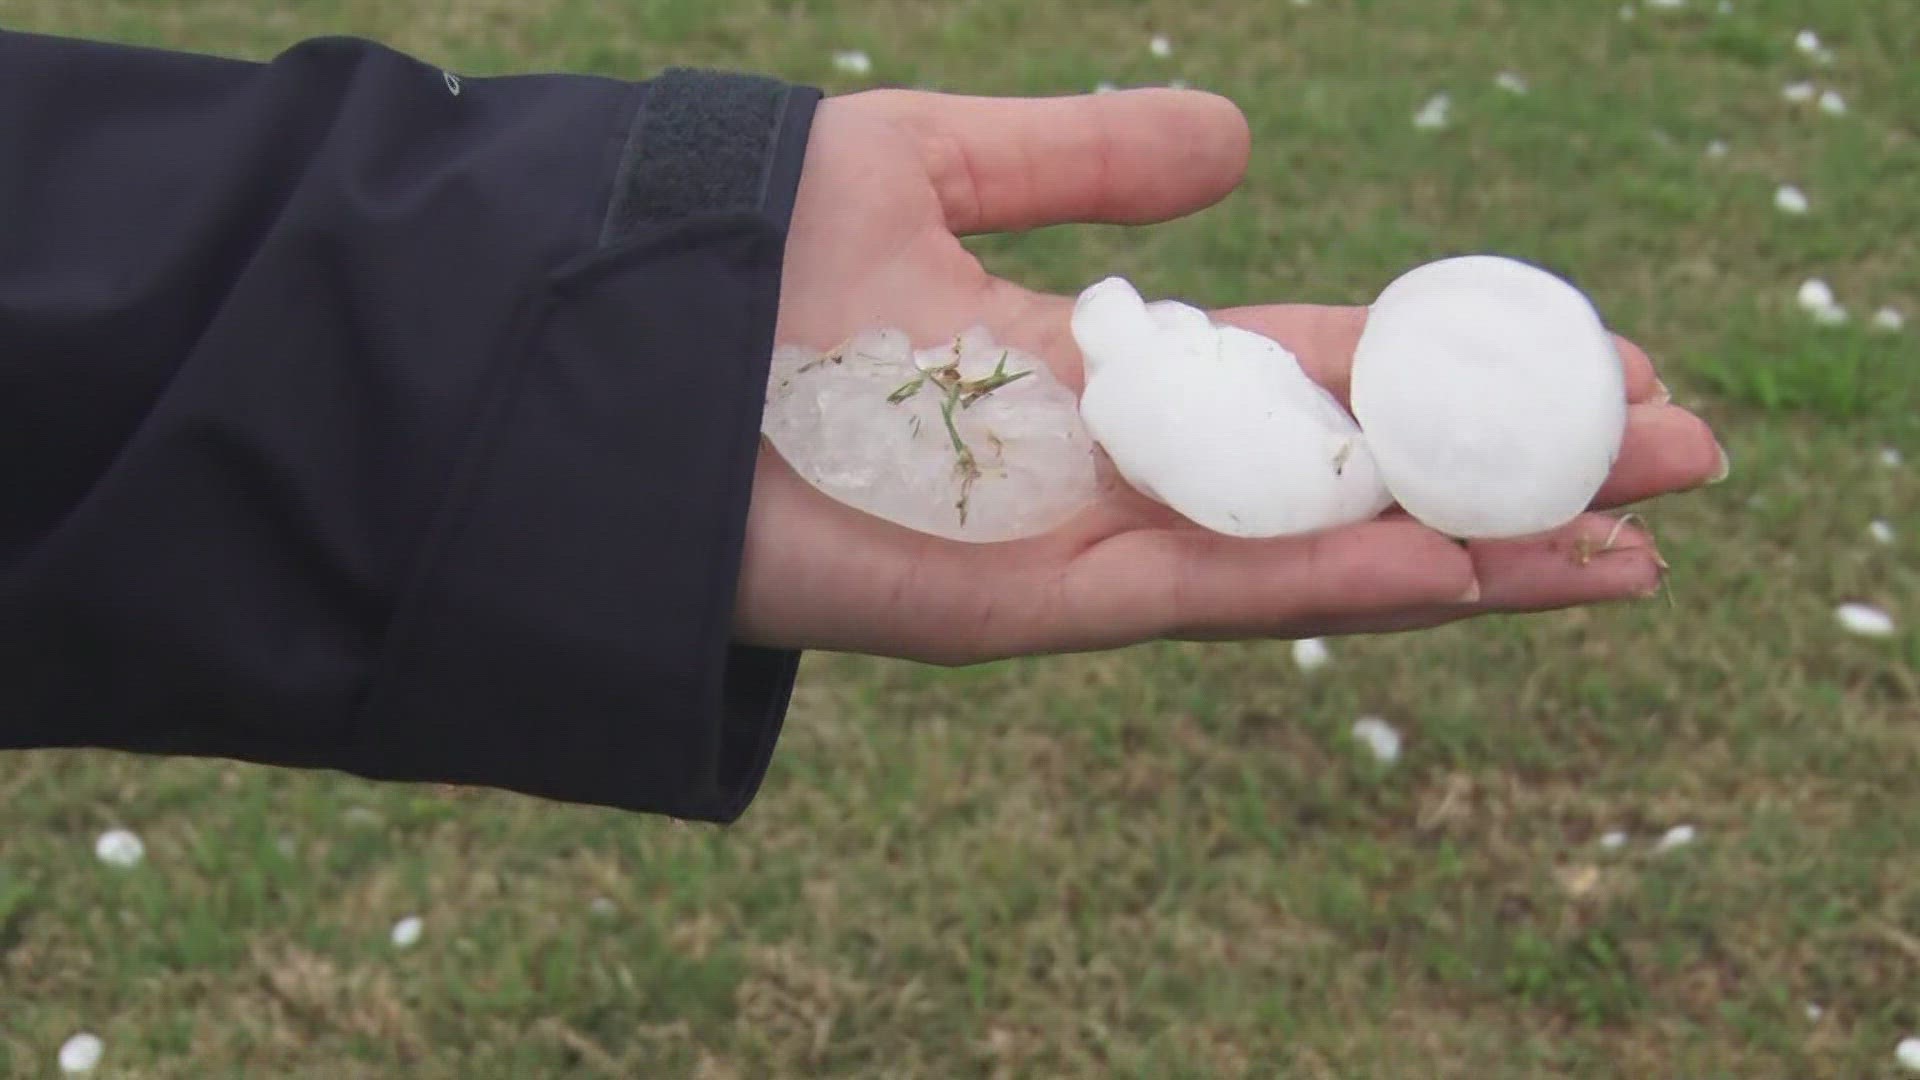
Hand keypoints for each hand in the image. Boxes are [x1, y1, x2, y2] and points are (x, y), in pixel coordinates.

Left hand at [736, 88, 1724, 664]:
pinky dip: (1342, 581)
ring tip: (1633, 538)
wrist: (600, 352)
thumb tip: (1244, 143)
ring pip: (1313, 551)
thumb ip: (1084, 162)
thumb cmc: (742, 255)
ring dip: (1475, 547)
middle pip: (1349, 470)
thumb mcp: (937, 164)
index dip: (1452, 365)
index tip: (1587, 358)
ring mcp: (1077, 544)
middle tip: (1673, 455)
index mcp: (1109, 365)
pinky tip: (1473, 566)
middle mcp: (1116, 464)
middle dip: (1507, 467)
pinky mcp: (1023, 607)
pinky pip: (1210, 594)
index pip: (1318, 371)